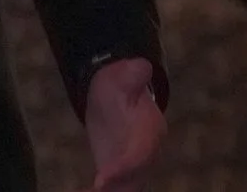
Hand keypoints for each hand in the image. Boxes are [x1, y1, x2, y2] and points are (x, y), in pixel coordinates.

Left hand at [83, 57, 164, 191]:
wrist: (117, 93)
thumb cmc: (121, 84)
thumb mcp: (125, 75)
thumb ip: (133, 74)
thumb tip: (141, 66)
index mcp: (151, 131)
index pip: (141, 154)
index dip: (124, 168)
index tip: (101, 179)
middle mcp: (145, 153)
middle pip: (134, 178)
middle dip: (117, 188)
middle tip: (95, 191)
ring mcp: (132, 166)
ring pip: (124, 187)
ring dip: (109, 191)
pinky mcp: (117, 173)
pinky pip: (109, 188)